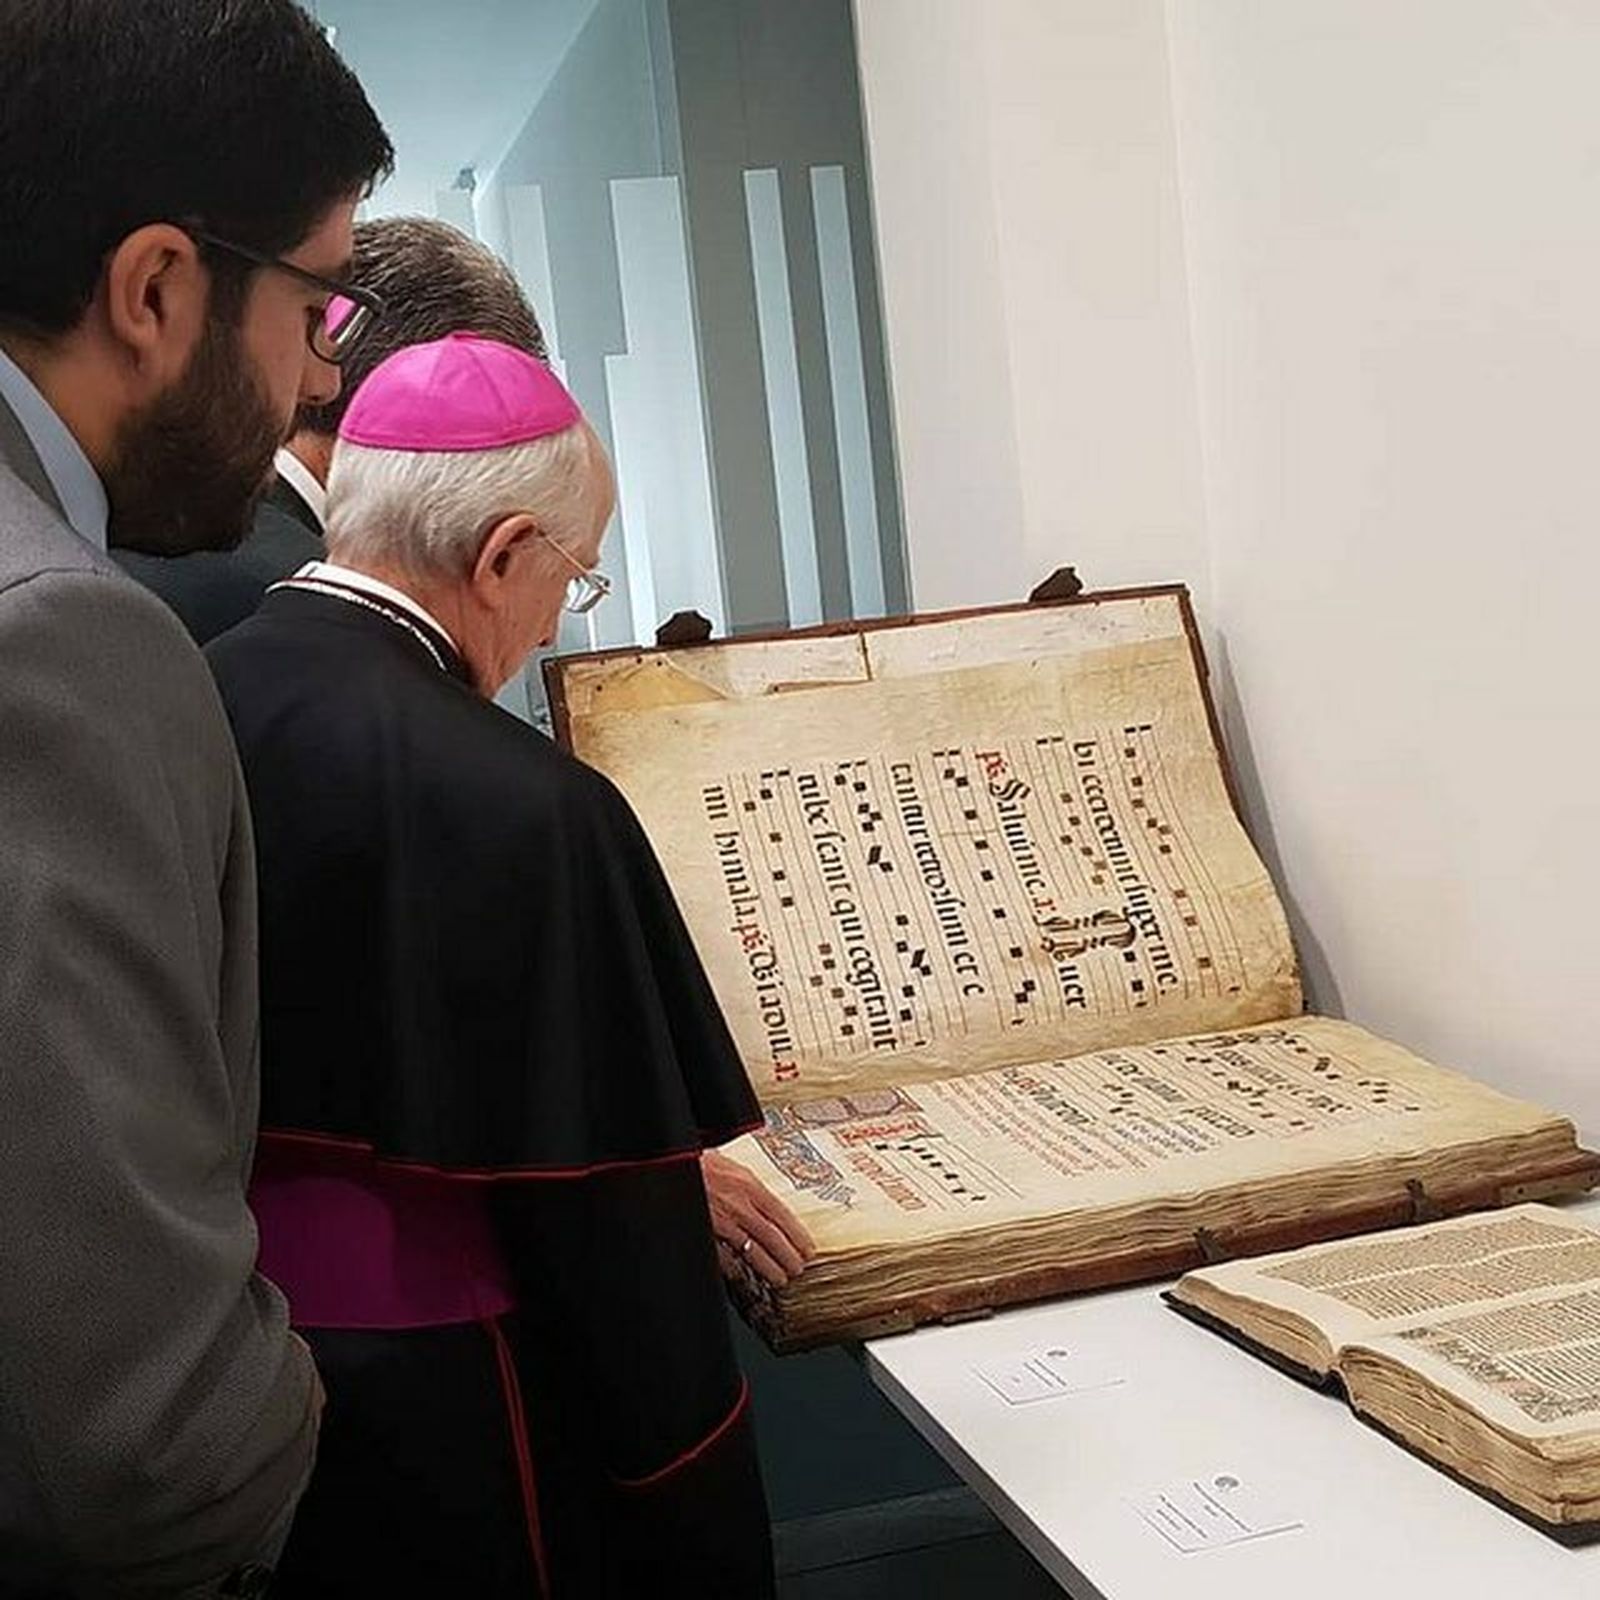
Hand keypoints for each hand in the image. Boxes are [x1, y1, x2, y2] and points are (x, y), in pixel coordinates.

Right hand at [701, 1148, 816, 1287]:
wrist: (669, 1162)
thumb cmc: (697, 1160)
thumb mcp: (729, 1162)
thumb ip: (747, 1183)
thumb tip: (765, 1199)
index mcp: (747, 1183)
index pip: (781, 1214)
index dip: (797, 1234)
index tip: (807, 1247)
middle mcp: (738, 1203)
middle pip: (771, 1235)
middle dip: (788, 1255)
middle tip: (798, 1268)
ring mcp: (720, 1220)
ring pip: (751, 1250)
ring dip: (768, 1267)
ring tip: (779, 1279)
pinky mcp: (704, 1232)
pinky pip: (722, 1255)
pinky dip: (734, 1268)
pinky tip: (742, 1275)